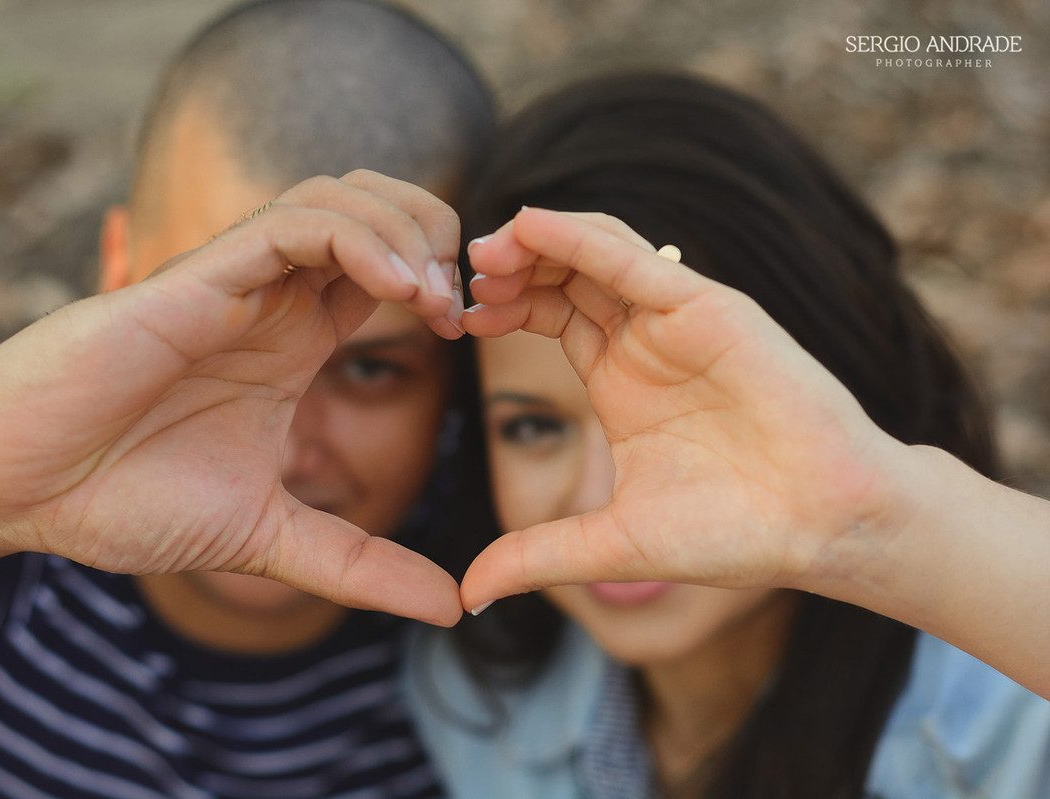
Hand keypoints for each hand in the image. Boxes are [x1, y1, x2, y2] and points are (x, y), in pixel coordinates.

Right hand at [0, 171, 463, 625]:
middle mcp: (269, 298)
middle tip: (464, 307)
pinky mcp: (196, 277)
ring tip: (435, 301)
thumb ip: (361, 564)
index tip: (475, 334)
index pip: (391, 267)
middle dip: (439, 236)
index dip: (445, 283)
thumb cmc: (124, 500)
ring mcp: (234, 282)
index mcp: (293, 338)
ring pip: (341, 197)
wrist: (21, 491)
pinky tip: (396, 288)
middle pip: (379, 208)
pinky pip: (293, 223)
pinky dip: (357, 238)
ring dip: (407, 232)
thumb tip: (452, 607)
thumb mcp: (271, 537)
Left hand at [459, 207, 908, 609]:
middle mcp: (647, 341)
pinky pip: (636, 262)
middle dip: (513, 267)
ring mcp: (678, 320)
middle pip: (567, 276)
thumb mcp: (609, 544)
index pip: (553, 315)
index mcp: (622, 380)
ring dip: (537, 243)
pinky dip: (582, 239)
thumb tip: (469, 596)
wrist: (822, 528)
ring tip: (485, 250)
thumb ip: (536, 556)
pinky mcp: (711, 310)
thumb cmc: (734, 534)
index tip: (460, 315)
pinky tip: (531, 226)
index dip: (506, 307)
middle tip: (461, 270)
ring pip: (596, 254)